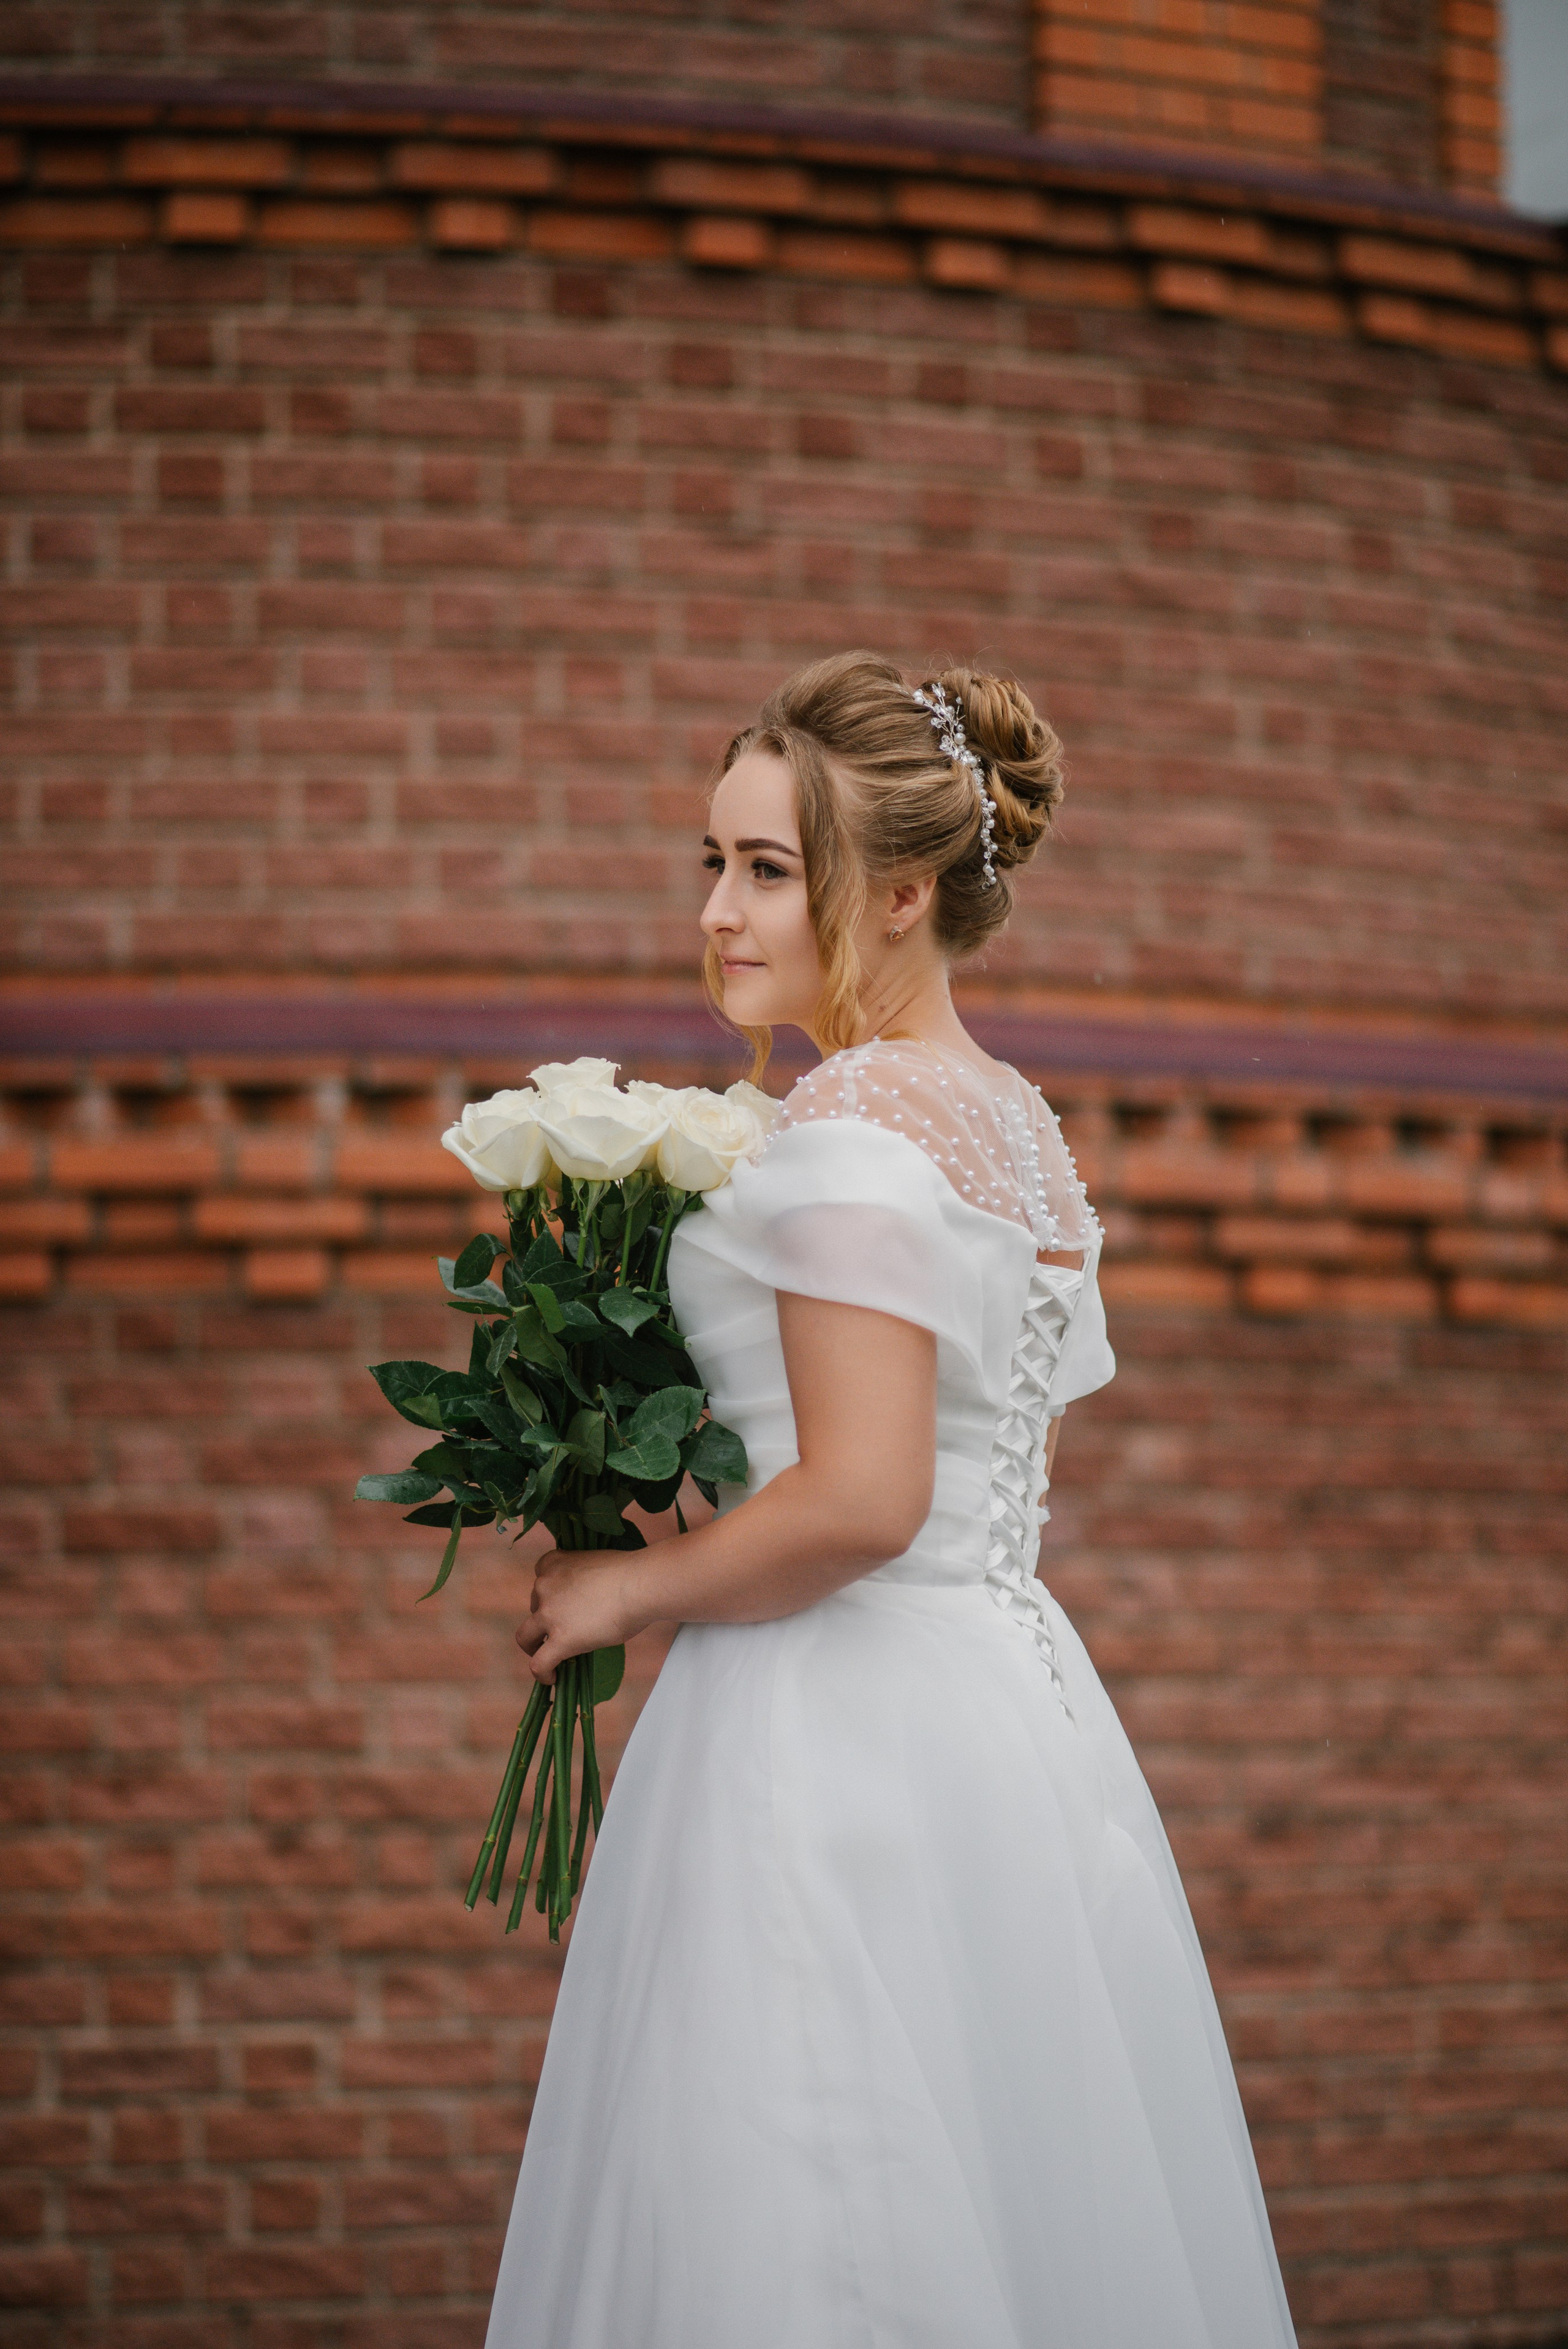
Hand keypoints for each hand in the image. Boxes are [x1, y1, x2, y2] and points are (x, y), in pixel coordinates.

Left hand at [515, 1549, 637, 1684]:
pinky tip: (552, 1678)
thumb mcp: (595, 1565)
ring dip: (535, 1646)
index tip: (562, 1603)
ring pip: (525, 1637)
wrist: (639, 1585)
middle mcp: (544, 1585)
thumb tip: (588, 1603)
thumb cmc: (630, 1574)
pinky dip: (542, 1673)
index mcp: (553, 1563)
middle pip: (535, 1607)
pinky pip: (539, 1663)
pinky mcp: (560, 1639)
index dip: (550, 1593)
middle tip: (568, 1628)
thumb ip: (582, 1581)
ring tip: (550, 1656)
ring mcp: (548, 1613)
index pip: (540, 1577)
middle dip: (547, 1618)